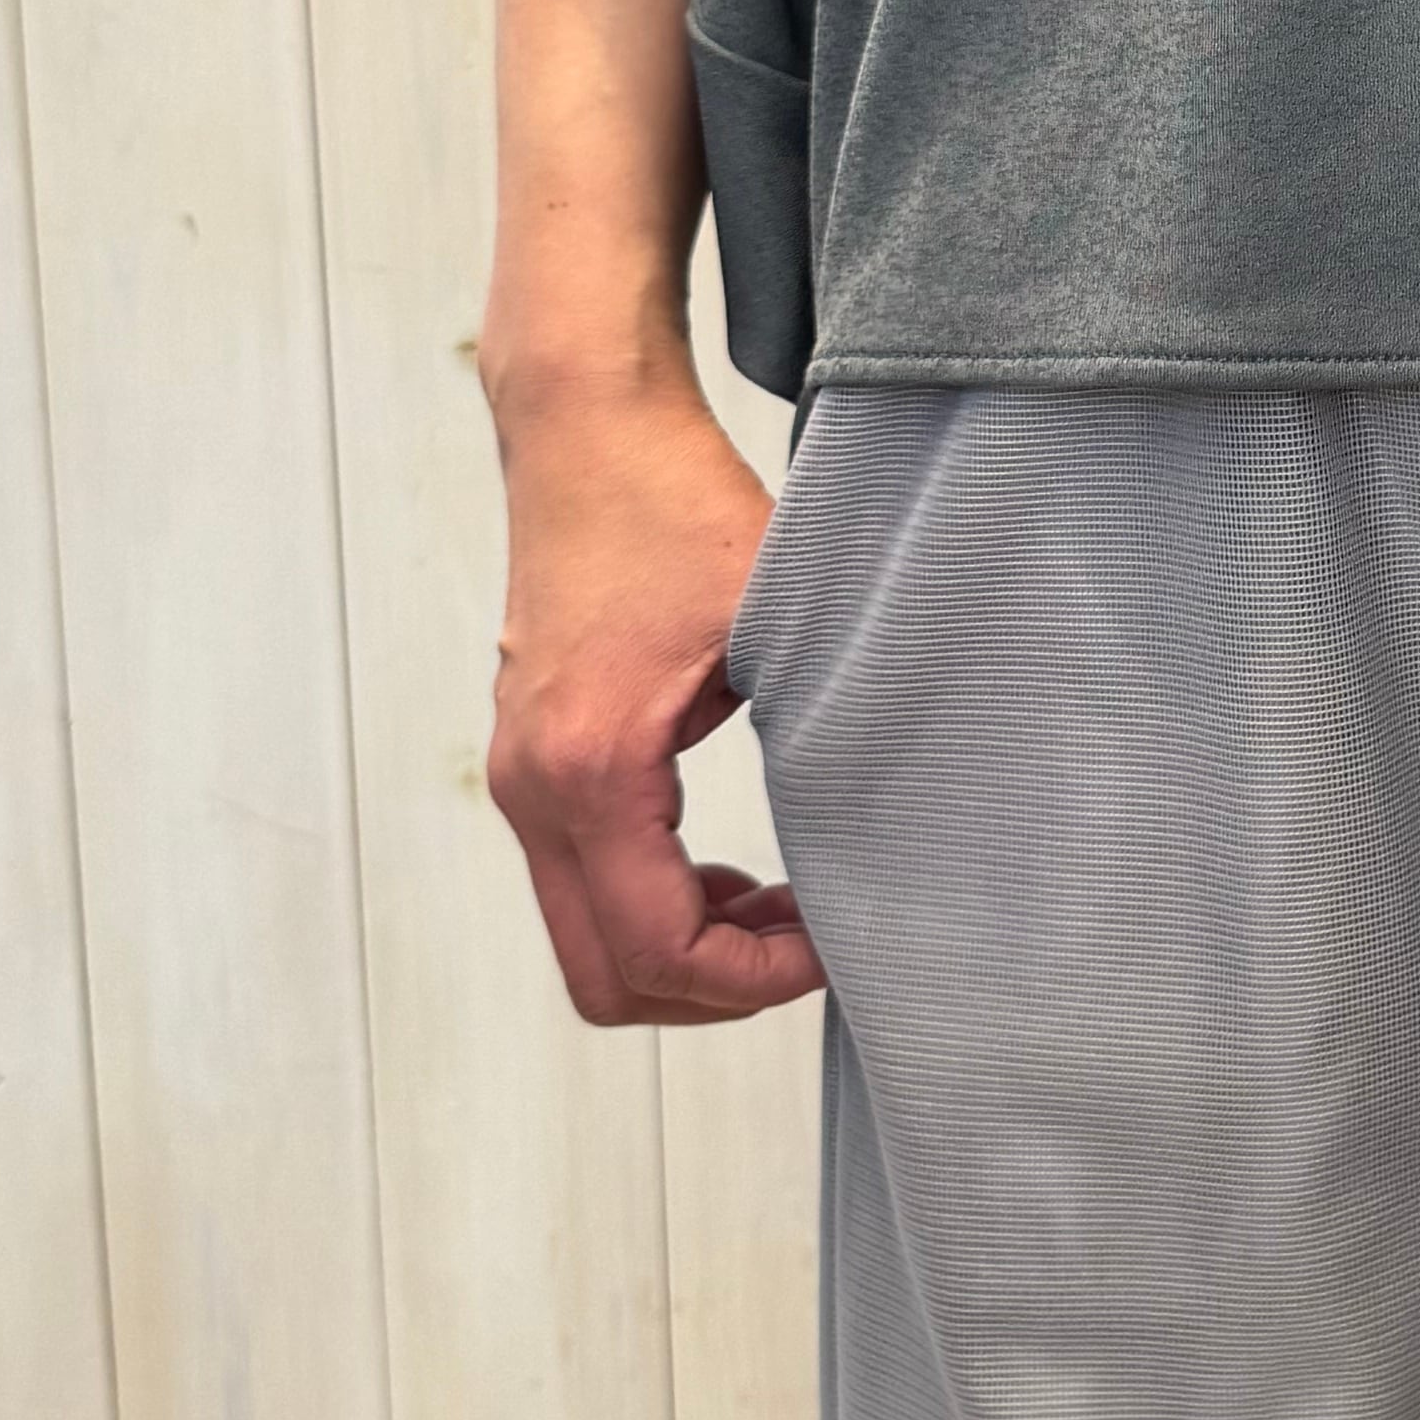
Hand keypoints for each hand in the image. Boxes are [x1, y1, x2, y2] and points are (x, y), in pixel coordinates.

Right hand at [482, 365, 826, 1026]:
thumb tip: (898, 825)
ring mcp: (520, 778)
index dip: (756, 980)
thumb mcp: (775, 617)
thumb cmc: (673, 504)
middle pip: (605, 980)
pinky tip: (738, 872)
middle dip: (715, 990)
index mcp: (591, 770)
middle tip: (811, 946)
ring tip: (785, 909)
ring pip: (588, 942)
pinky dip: (657, 904)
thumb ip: (824, 727)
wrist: (586, 429)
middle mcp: (533, 788)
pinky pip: (583, 885)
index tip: (834, 944)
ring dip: (686, 950)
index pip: (658, 951)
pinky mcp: (531, 761)